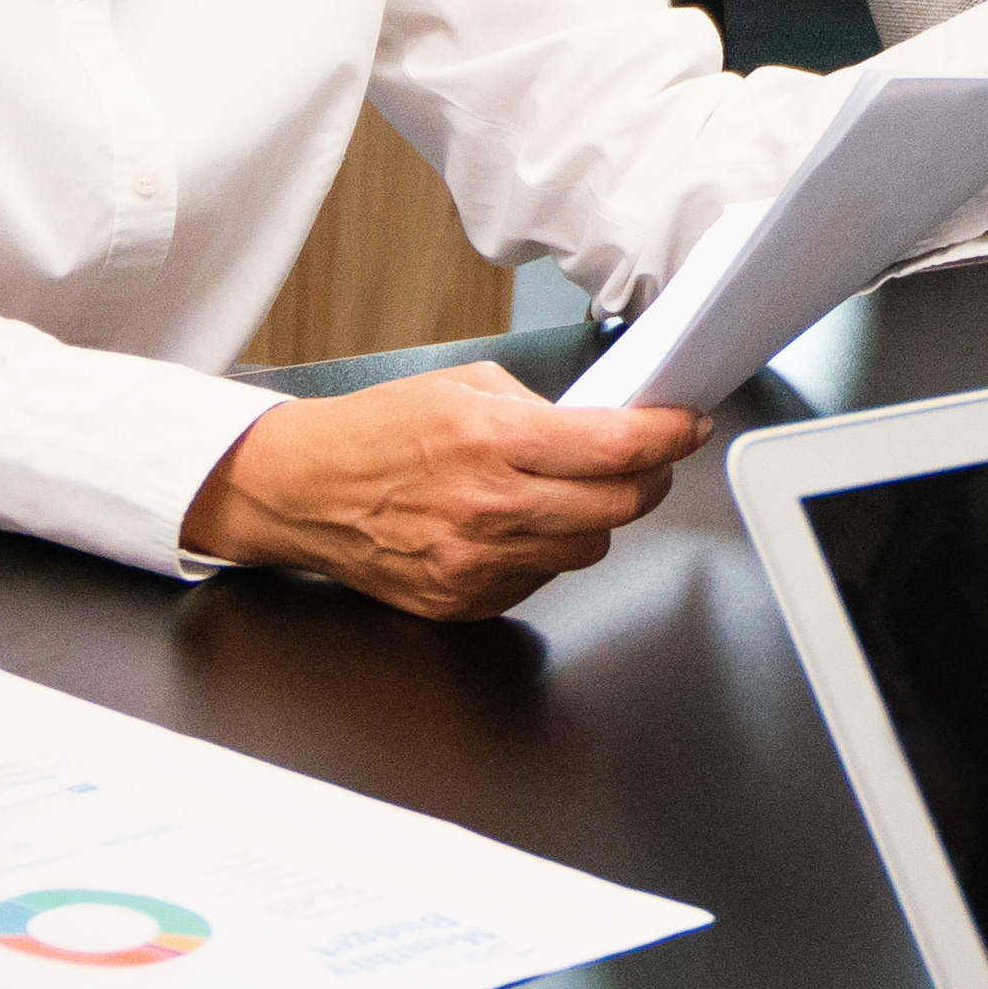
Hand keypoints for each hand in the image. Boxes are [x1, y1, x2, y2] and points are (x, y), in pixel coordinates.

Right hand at [183, 363, 704, 621]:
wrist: (301, 490)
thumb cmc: (375, 433)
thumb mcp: (463, 387)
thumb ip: (539, 408)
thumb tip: (605, 423)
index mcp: (491, 442)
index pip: (617, 448)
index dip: (668, 436)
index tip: (686, 427)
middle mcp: (489, 509)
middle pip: (620, 508)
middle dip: (647, 479)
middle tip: (647, 460)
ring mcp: (476, 564)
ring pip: (589, 549)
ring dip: (596, 519)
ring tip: (569, 491)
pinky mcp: (463, 602)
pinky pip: (541, 579)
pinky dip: (545, 551)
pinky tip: (518, 525)